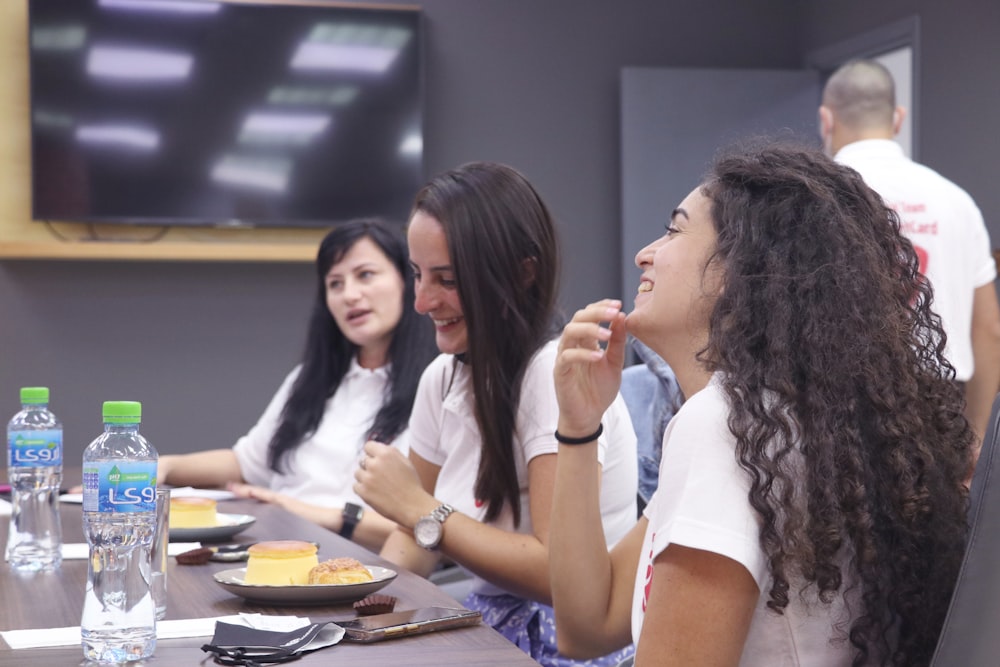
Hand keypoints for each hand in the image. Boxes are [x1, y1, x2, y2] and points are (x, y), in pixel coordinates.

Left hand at [227, 482, 340, 530]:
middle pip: (259, 494)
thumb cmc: (317, 525)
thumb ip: (286, 527)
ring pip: (262, 494)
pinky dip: (260, 494)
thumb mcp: (297, 527)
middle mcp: (282, 502)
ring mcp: (284, 502)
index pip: (262, 499)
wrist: (331, 521)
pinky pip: (271, 497)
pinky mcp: (288, 504)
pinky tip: (251, 492)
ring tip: (233, 487)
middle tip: (229, 487)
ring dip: (248, 491)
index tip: (235, 491)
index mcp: (282, 507)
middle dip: (244, 491)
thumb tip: (276, 536)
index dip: (249, 495)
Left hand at [354, 441, 434, 528]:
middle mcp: (375, 463)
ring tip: (378, 485)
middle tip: (380, 476)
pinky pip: (356, 486)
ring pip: (358, 473)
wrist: (412, 506)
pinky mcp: (363, 491)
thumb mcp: (405, 462)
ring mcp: (368, 478)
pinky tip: (374, 492)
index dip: (371, 453)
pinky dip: (362, 489)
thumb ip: (390, 453)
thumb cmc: (411, 484)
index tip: (375, 460)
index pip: (368, 446)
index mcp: (387, 454)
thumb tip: (377, 449)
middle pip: (362, 460)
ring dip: (365, 477)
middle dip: (369, 466)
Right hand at [553, 299, 626, 436]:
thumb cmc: (599, 390)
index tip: (619, 305)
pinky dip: (583, 354)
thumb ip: (618, 342)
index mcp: (586, 340)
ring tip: (607, 335)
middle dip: (596, 312)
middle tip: (614, 313)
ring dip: (589, 329)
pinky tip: (599, 356)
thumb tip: (622, 317)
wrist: (589, 416)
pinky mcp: (560, 371)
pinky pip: (567, 356)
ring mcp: (564, 356)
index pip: (589, 314)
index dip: (602, 307)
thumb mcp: (615, 363)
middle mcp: (573, 344)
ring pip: (569, 332)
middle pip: (578, 318)